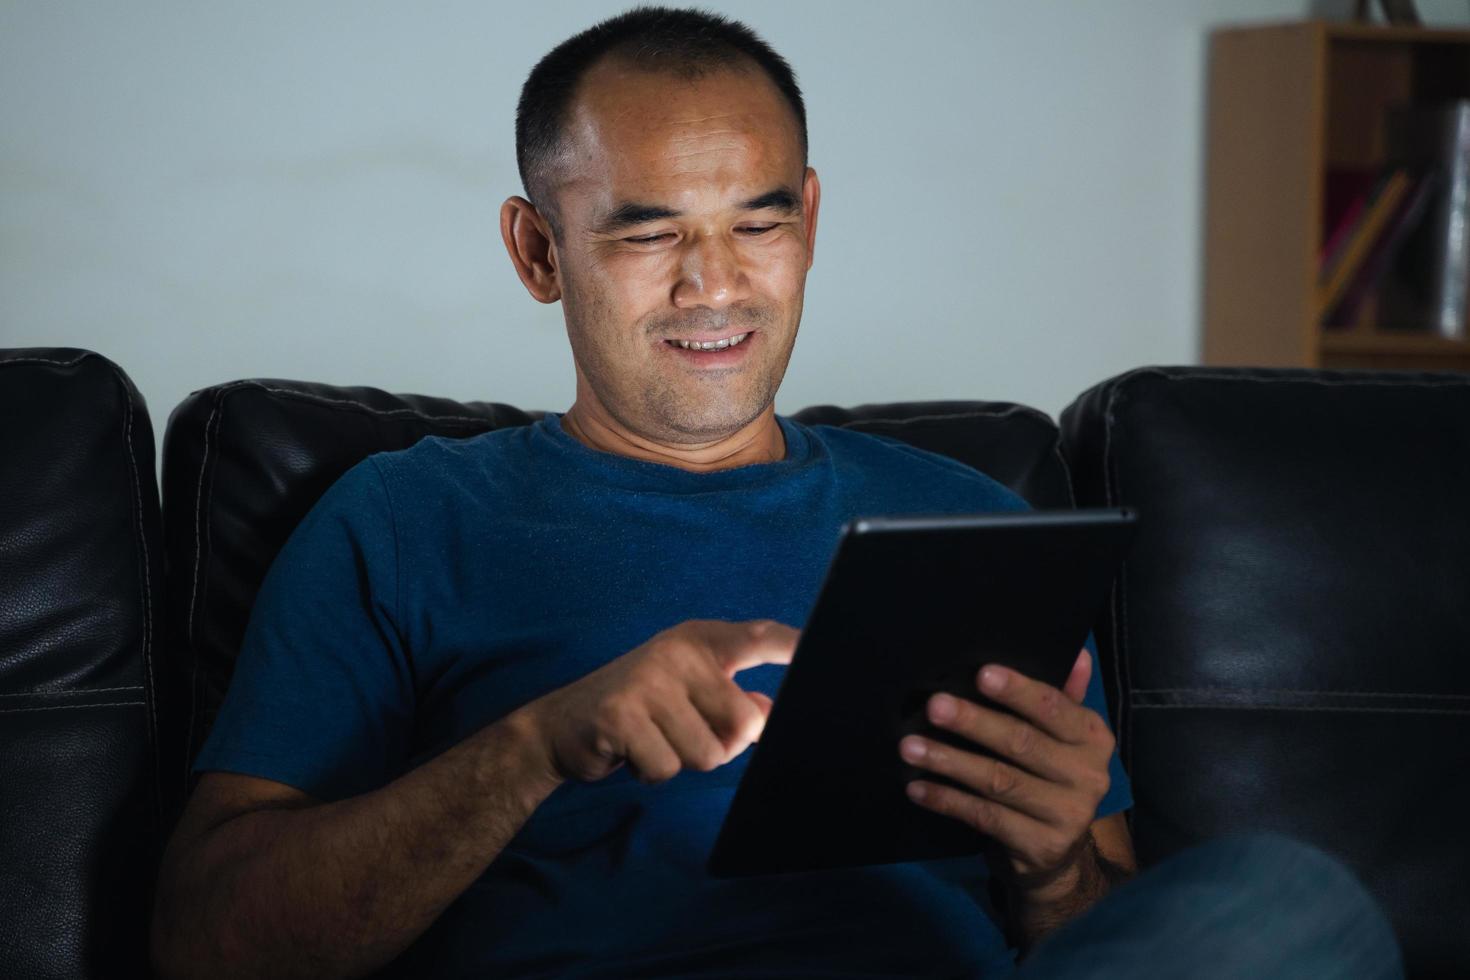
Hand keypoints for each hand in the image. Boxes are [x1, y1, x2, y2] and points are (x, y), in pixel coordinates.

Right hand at [521, 619, 797, 784]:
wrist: (558, 725)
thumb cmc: (637, 710)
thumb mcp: (684, 692)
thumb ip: (727, 698)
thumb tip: (765, 714)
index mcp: (697, 641)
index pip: (756, 638)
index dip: (792, 645)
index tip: (819, 650)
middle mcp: (676, 652)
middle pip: (744, 722)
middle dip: (723, 744)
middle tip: (683, 733)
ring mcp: (648, 682)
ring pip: (708, 753)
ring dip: (682, 761)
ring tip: (653, 739)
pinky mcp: (622, 716)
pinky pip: (668, 768)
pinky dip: (652, 773)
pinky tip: (631, 751)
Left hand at [899, 650, 1113, 893]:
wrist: (1057, 856)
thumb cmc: (1049, 778)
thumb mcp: (1061, 738)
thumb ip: (1064, 698)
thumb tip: (1078, 654)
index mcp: (1093, 739)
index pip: (1054, 708)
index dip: (1018, 692)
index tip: (981, 675)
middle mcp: (1088, 776)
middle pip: (1021, 743)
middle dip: (973, 723)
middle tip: (934, 706)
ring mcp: (1068, 815)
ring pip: (998, 781)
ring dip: (949, 761)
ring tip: (909, 746)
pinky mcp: (1041, 846)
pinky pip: (984, 816)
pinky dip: (947, 800)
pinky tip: (917, 787)